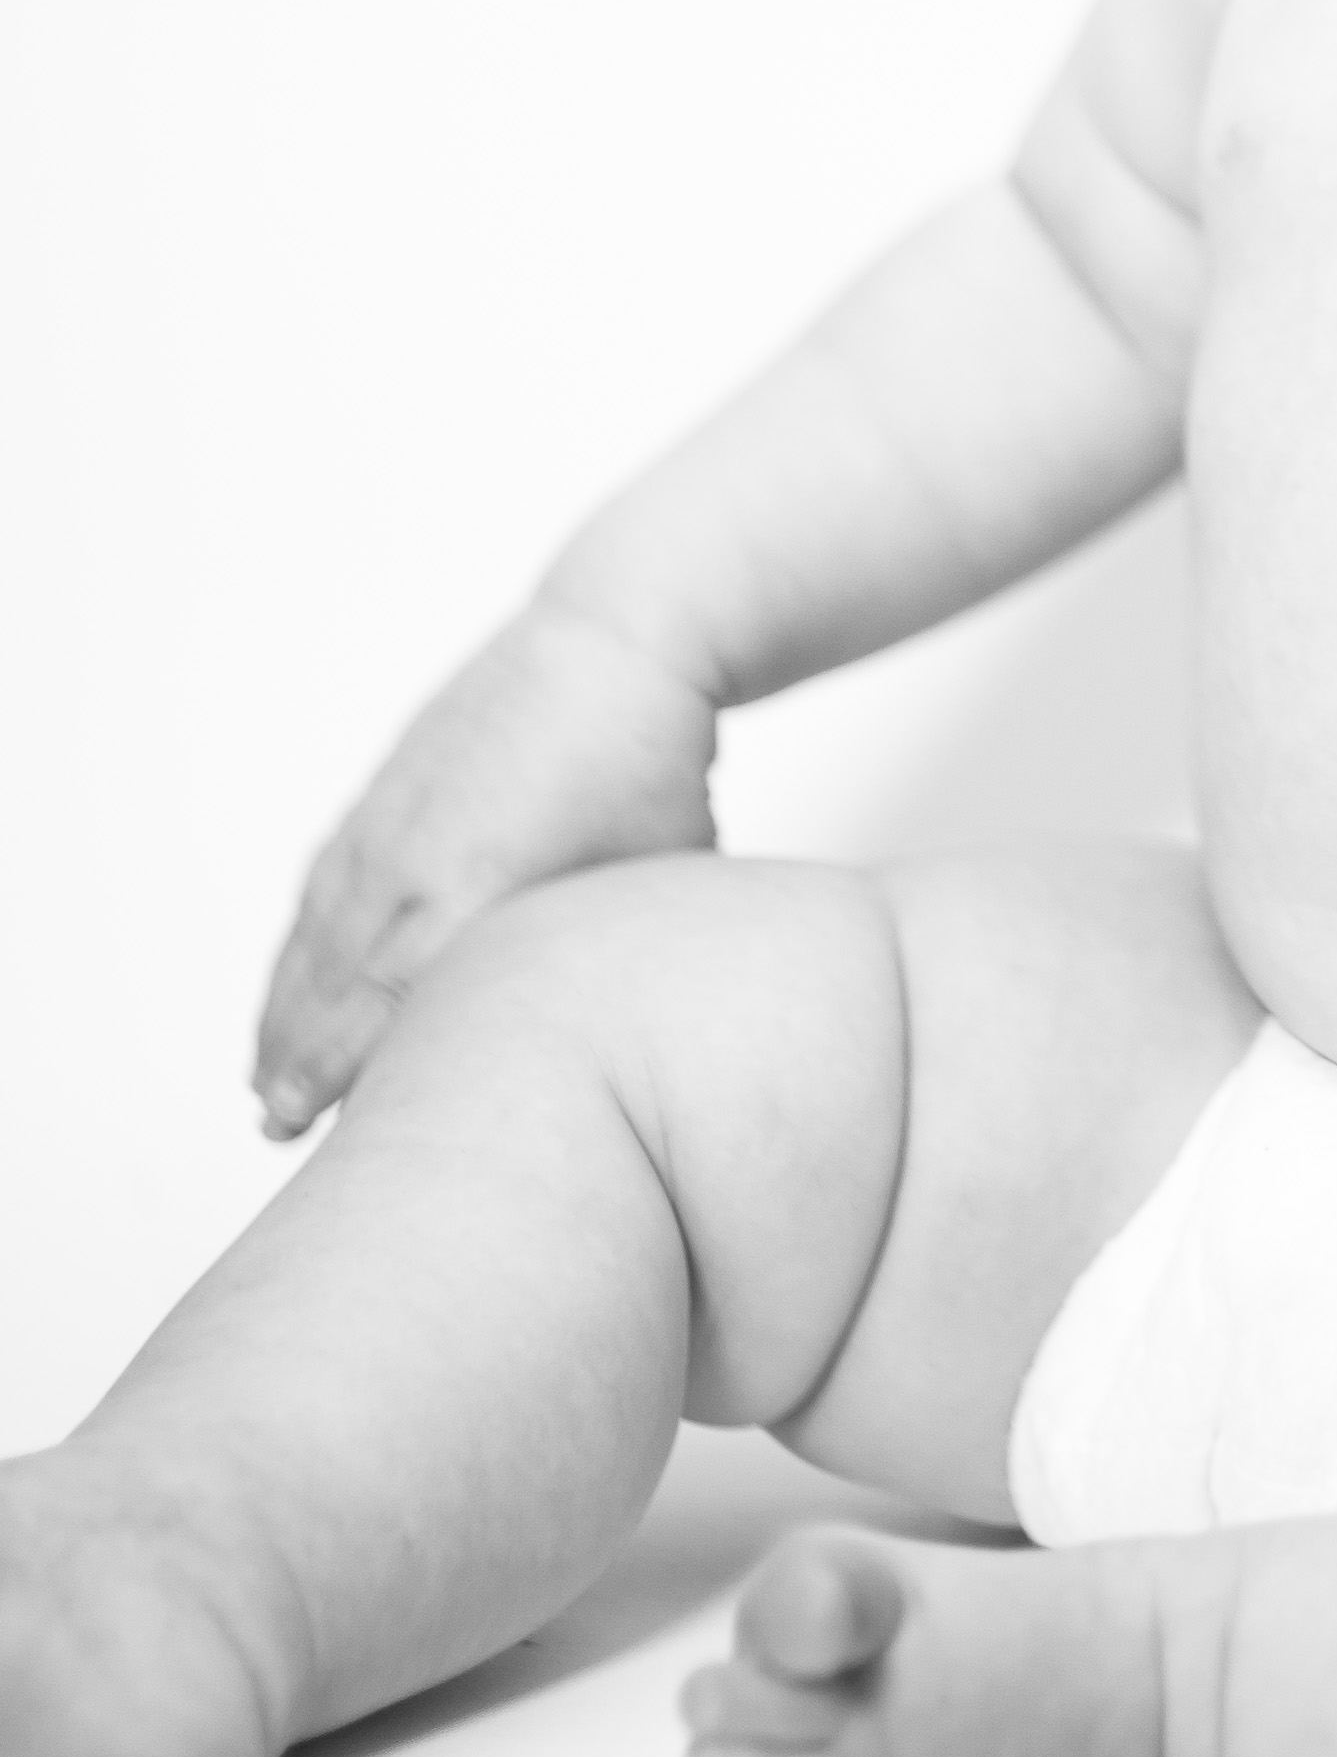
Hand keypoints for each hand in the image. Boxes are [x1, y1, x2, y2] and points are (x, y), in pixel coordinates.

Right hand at [251, 598, 722, 1134]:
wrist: (618, 633)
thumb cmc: (651, 758)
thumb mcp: (648, 874)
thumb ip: (606, 956)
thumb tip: (609, 1029)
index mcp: (479, 880)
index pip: (394, 997)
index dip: (341, 1065)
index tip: (301, 1119)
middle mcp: (418, 851)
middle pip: (338, 975)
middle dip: (299, 1055)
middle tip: (273, 1123)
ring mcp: (395, 813)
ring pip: (320, 928)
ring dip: (287, 1003)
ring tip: (265, 1073)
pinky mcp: (391, 785)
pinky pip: (328, 877)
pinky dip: (303, 935)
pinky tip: (290, 977)